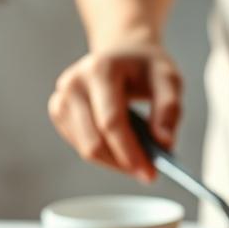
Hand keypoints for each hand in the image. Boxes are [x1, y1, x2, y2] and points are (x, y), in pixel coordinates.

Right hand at [48, 43, 181, 182]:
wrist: (123, 53)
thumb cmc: (146, 68)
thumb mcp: (168, 79)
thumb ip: (169, 108)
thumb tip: (163, 142)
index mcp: (100, 69)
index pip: (111, 121)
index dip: (130, 151)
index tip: (150, 174)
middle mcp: (74, 83)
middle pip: (94, 140)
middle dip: (122, 163)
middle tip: (148, 174)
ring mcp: (62, 97)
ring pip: (85, 148)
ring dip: (114, 162)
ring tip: (138, 159)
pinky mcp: (58, 111)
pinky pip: (80, 145)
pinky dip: (103, 154)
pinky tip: (121, 148)